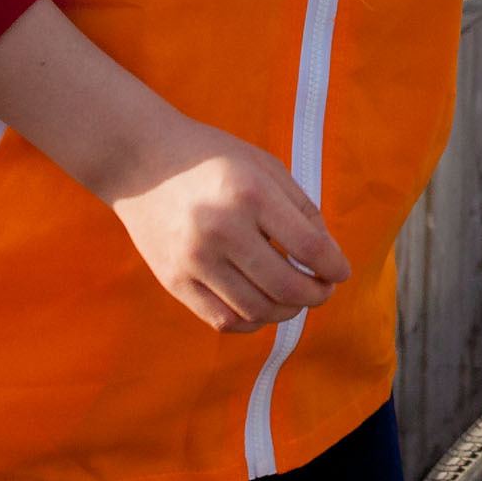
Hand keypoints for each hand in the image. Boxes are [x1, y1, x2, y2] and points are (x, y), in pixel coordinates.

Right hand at [100, 118, 349, 333]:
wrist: (140, 159)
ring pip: (256, 310)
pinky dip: (251, 322)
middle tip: (323, 289)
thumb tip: (329, 256)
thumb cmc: (212, 159)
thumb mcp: (265, 167)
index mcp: (251, 195)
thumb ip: (302, 210)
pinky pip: (222, 319)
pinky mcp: (173, 280)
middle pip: (286, 286)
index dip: (334, 267)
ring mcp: (194, 259)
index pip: (309, 248)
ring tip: (295, 299)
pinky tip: (262, 307)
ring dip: (287, 312)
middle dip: (316, 295)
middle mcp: (222, 230)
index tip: (340, 272)